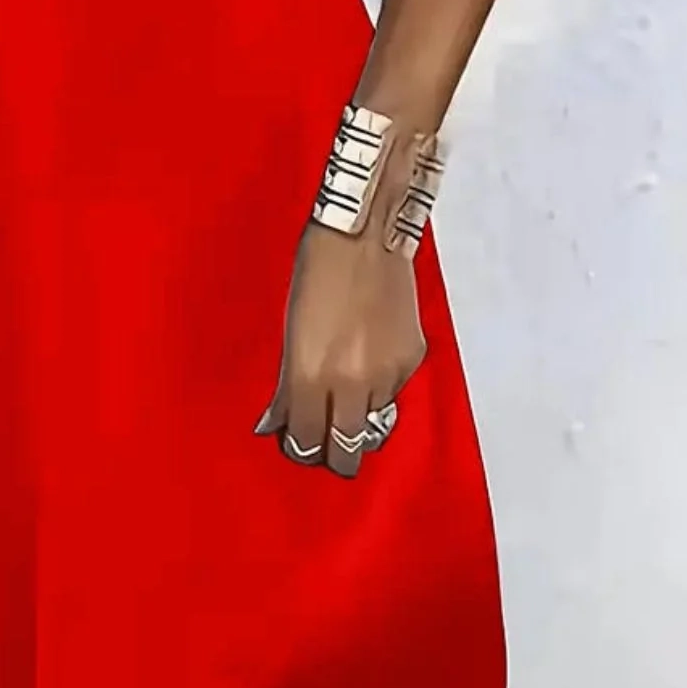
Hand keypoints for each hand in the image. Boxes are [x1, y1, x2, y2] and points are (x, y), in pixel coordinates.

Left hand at [255, 219, 425, 477]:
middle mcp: (353, 383)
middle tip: (322, 443)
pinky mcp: (410, 360)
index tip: (296, 444)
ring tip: (344, 399)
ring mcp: (387, 374)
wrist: (365, 234)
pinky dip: (379, 389)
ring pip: (372, 423)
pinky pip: (393, 393)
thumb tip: (275, 424)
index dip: (299, 449)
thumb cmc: (319, 272)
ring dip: (357, 418)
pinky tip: (367, 363)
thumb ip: (287, 385)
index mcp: (313, 375)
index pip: (307, 441)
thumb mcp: (291, 332)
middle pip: (346, 449)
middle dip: (333, 453)